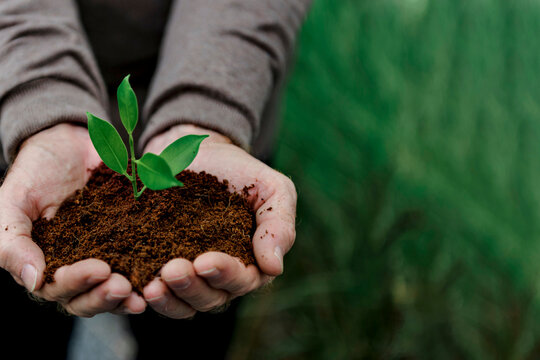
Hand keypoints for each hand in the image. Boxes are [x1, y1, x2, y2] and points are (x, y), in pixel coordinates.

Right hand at [0, 123, 145, 315]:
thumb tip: (34, 281)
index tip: (100, 269)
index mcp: (47, 266)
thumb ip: (12, 242)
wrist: (71, 145)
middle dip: (106, 296)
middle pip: (90, 298)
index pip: (59, 288)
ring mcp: (107, 257)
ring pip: (116, 289)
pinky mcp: (132, 242)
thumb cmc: (35, 173)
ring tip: (146, 291)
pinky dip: (152, 270)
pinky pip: (142, 261)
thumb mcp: (13, 201)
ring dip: (130, 295)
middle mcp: (77, 268)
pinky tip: (165, 270)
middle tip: (125, 286)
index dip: (78, 284)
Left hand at [142, 124, 296, 318]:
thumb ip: (279, 225)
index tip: (204, 260)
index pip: (243, 279)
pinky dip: (150, 294)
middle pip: (211, 297)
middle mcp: (222, 276)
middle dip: (192, 287)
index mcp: (252, 261)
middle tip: (171, 270)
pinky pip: (160, 293)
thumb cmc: (241, 172)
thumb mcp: (272, 189)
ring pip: (184, 303)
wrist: (199, 153)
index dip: (225, 273)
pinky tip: (137, 285)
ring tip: (152, 286)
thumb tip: (274, 267)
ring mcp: (192, 276)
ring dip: (169, 298)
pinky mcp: (163, 267)